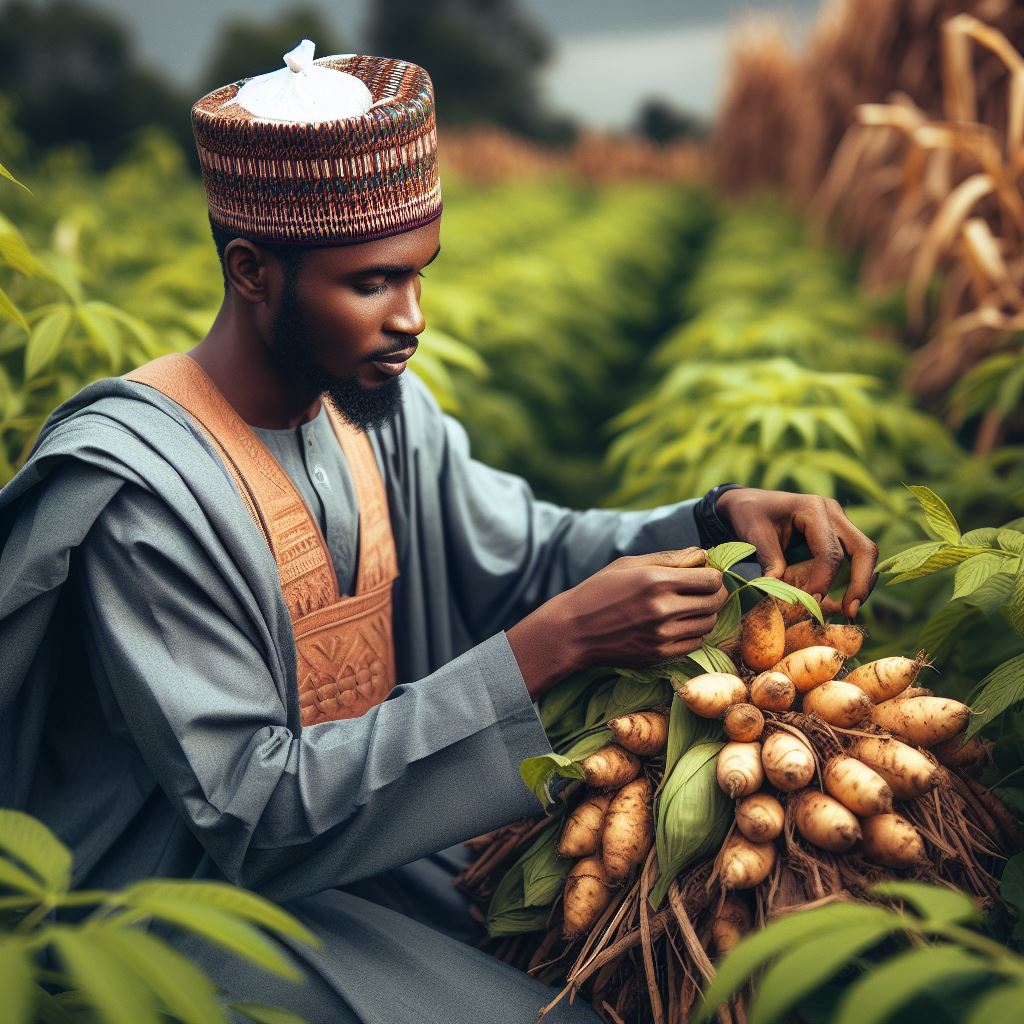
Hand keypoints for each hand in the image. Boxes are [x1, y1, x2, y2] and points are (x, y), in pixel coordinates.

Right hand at [507, 547, 728, 696]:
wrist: (574, 631)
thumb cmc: (599, 591)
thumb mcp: (629, 564)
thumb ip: (670, 558)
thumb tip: (703, 555)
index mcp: (656, 581)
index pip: (710, 579)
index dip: (713, 575)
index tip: (706, 575)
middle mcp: (662, 609)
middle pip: (714, 602)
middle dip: (715, 594)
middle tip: (704, 591)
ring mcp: (662, 635)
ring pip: (708, 624)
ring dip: (705, 614)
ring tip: (689, 607)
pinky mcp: (659, 655)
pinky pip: (695, 643)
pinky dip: (693, 633)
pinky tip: (678, 624)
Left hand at [715, 488, 878, 617]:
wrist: (751, 502)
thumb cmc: (751, 515)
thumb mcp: (754, 534)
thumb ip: (769, 561)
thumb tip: (779, 593)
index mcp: (812, 508)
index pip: (828, 550)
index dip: (823, 580)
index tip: (811, 602)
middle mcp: (832, 513)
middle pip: (863, 549)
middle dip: (861, 583)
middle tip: (850, 612)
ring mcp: (839, 522)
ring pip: (865, 553)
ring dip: (862, 583)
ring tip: (849, 611)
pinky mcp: (838, 535)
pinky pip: (855, 557)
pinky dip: (854, 579)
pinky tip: (844, 601)